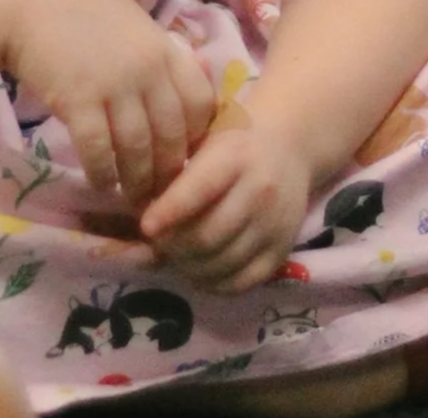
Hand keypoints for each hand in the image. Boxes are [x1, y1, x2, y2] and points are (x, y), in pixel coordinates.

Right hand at [4, 0, 216, 208]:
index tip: (186, 153)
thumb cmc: (82, 10)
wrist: (29, 3)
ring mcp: (113, 85)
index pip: (200, 100)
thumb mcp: (134, 25)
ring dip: (137, 180)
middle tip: (162, 190)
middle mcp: (146, 69)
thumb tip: (180, 91)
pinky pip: (98, 151)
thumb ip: (158, 57)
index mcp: (164, 48)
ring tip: (134, 197)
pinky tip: (101, 183)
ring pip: (137, 149)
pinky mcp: (78, 102)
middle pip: (171, 133)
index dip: (197, 133)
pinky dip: (103, 173)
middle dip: (169, 169)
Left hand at [139, 113, 312, 293]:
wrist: (289, 148)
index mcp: (236, 156)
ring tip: (176, 254)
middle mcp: (260, 191)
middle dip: (172, 246)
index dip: (169, 212)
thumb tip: (138, 222)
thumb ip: (174, 177)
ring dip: (188, 267)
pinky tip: (200, 268)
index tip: (145, 226)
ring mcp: (274, 224)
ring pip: (220, 264)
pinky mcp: (282, 250)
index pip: (199, 190)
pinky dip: (212, 283)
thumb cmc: (233, 145)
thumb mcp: (205, 144)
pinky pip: (239, 283)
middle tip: (157, 243)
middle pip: (206, 236)